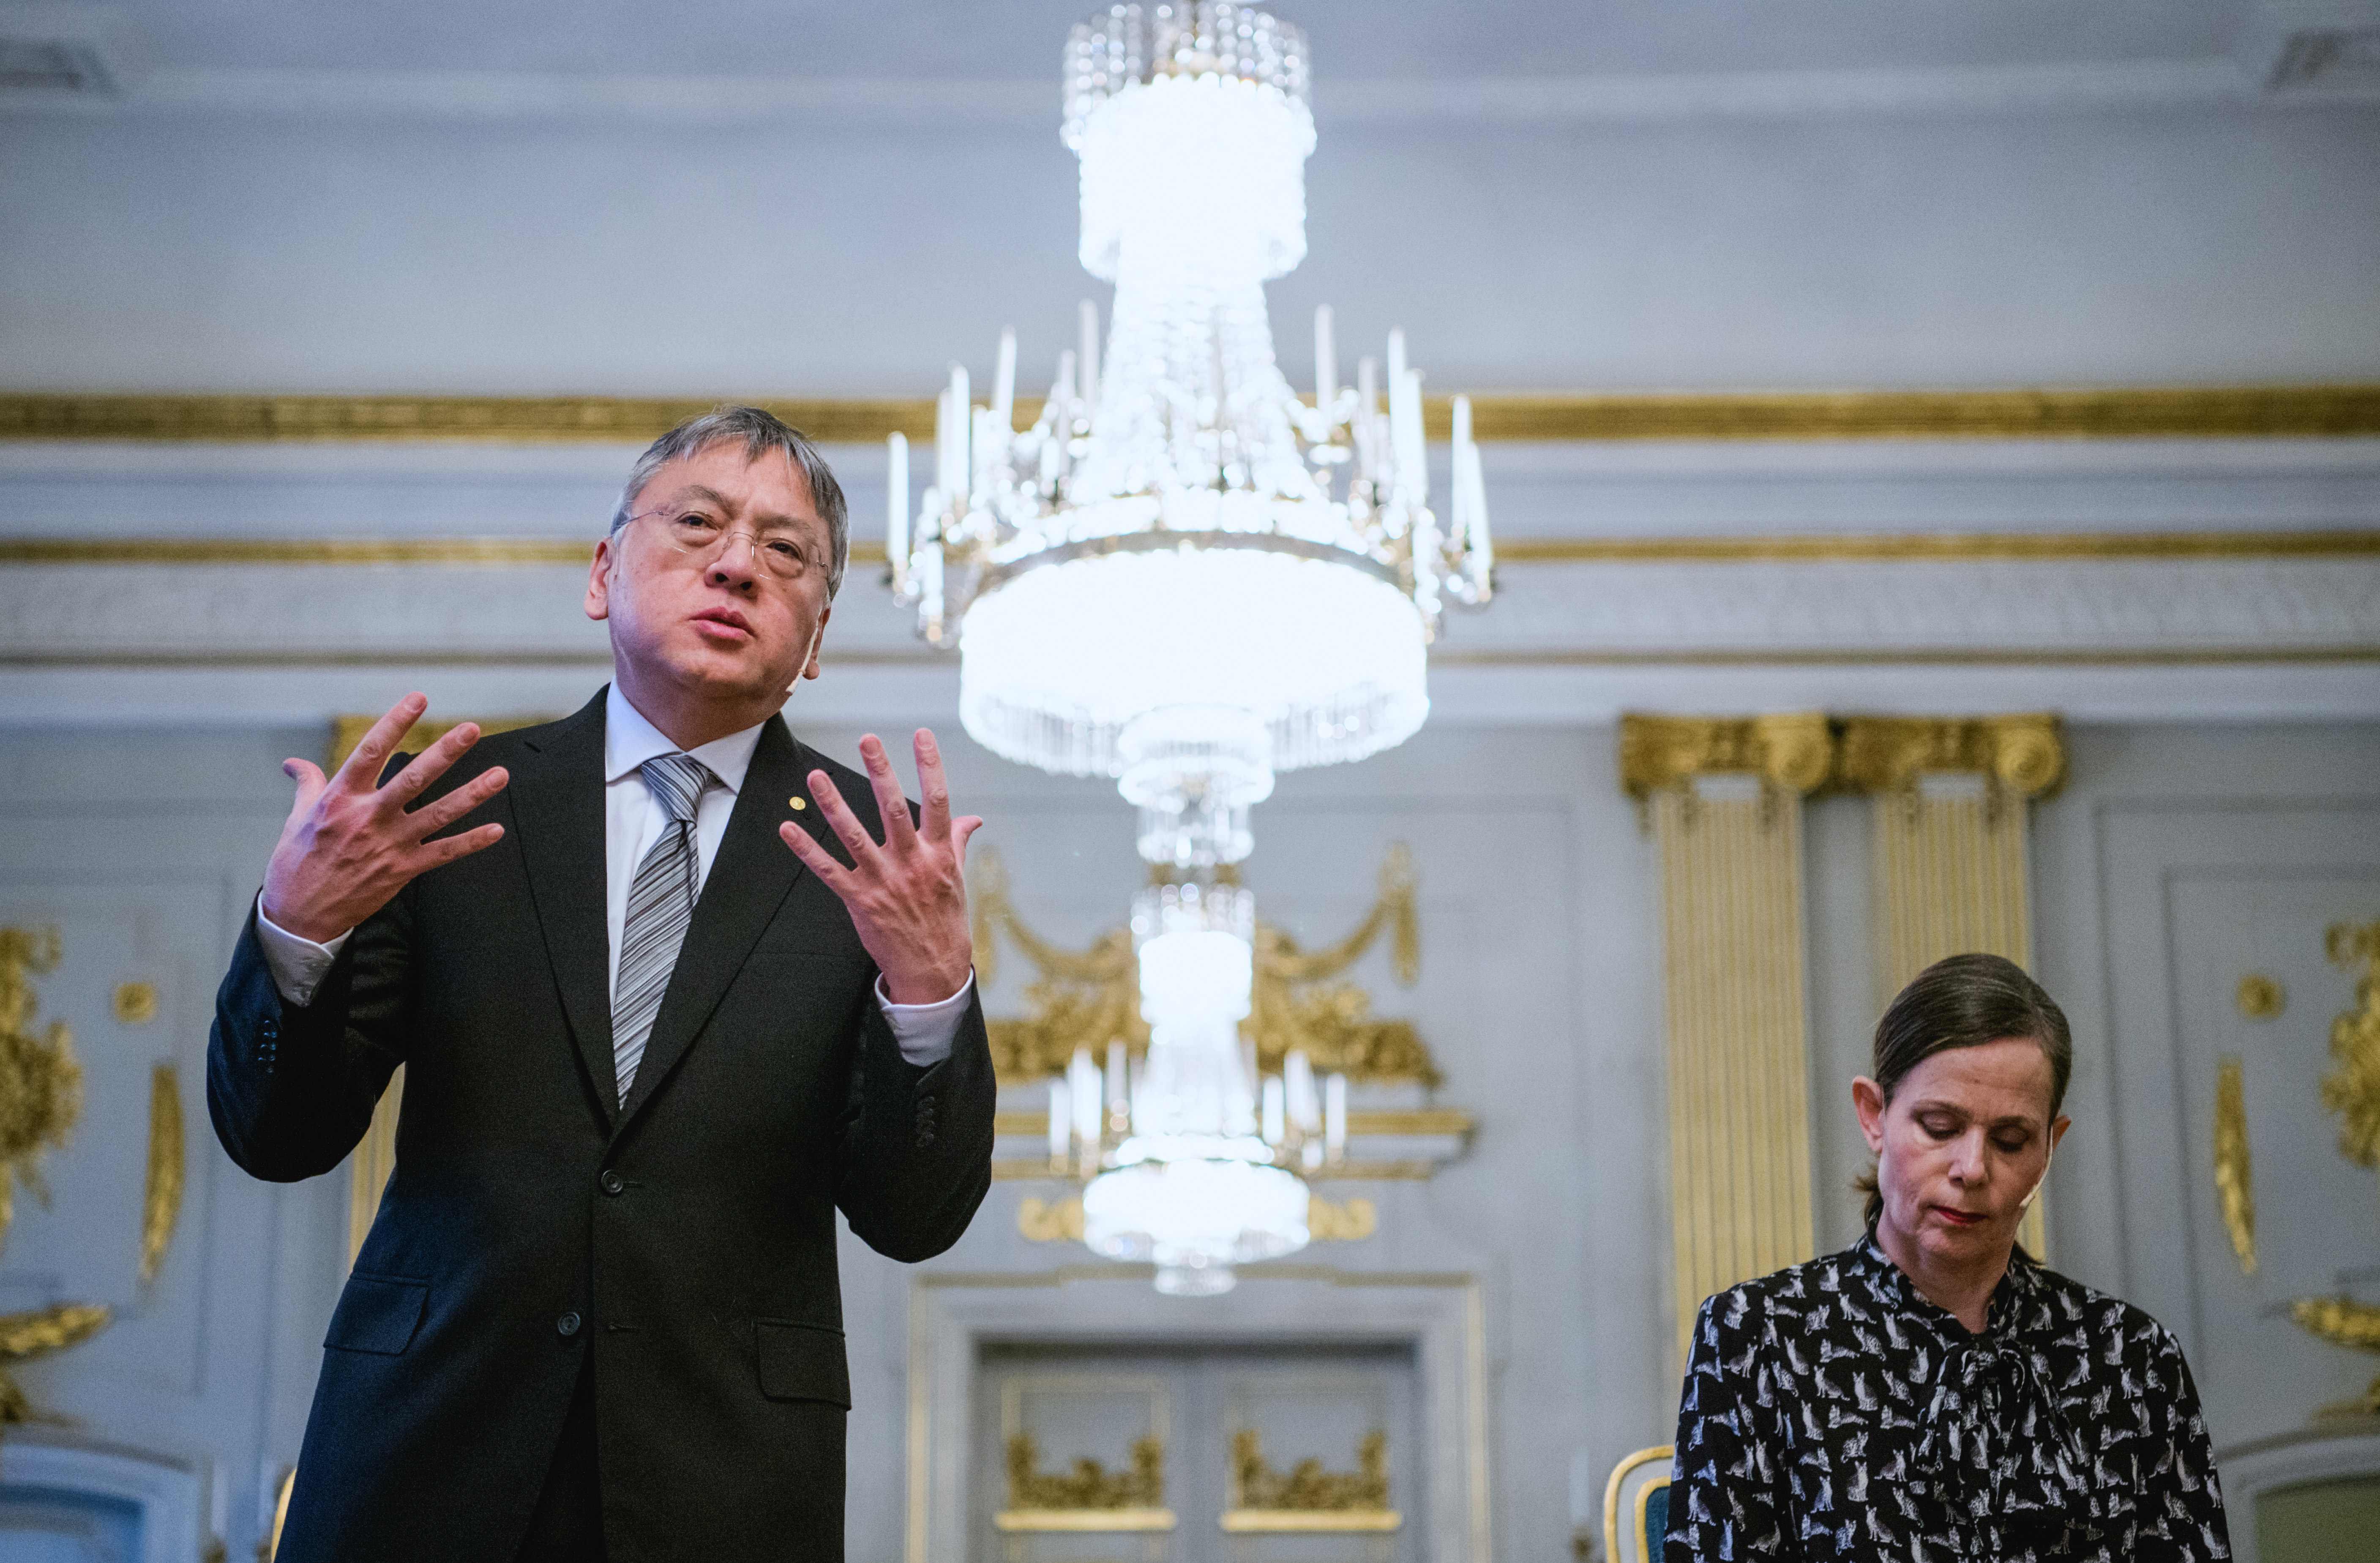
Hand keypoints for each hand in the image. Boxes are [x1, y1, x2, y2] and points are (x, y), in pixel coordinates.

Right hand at [260, 693, 510, 942]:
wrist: (300, 916)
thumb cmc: (296, 863)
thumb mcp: (297, 819)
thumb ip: (307, 785)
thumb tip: (294, 763)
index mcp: (339, 799)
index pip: (370, 752)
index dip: (395, 723)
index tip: (419, 699)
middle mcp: (367, 818)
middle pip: (412, 779)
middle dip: (445, 753)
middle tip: (472, 729)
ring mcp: (388, 845)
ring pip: (438, 814)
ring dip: (473, 793)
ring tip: (501, 774)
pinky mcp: (403, 870)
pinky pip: (444, 853)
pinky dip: (471, 842)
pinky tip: (497, 829)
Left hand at [779, 729, 981, 1005]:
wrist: (933, 969)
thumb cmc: (944, 920)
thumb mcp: (956, 878)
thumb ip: (957, 842)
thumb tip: (972, 818)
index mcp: (938, 854)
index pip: (937, 801)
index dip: (931, 766)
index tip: (922, 735)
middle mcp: (911, 864)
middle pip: (894, 810)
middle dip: (880, 772)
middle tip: (867, 740)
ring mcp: (884, 882)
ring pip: (855, 836)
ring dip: (833, 804)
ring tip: (816, 775)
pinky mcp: (860, 901)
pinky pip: (829, 871)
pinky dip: (807, 849)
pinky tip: (788, 828)